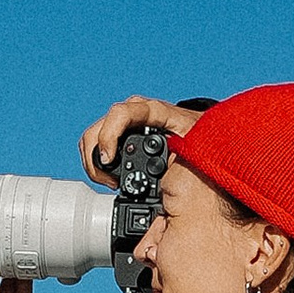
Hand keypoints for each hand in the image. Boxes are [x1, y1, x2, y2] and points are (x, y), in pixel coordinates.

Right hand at [79, 96, 199, 180]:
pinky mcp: (121, 130)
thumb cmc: (198, 135)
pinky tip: (109, 174)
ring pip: (93, 134)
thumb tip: (165, 174)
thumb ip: (179, 154)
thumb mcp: (194, 144)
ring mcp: (126, 120)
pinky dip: (96, 160)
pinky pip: (97, 140)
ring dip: (94, 161)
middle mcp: (135, 111)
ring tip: (110, 181)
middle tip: (109, 181)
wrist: (200, 131)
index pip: (122, 113)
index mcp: (154, 110)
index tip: (108, 159)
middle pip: (99, 126)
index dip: (109, 135)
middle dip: (96, 157)